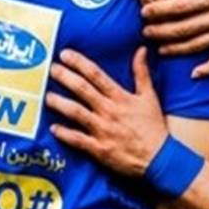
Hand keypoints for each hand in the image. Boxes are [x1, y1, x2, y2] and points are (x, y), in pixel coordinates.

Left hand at [46, 47, 168, 176]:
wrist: (160, 159)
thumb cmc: (154, 127)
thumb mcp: (150, 97)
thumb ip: (142, 72)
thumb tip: (140, 50)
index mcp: (120, 97)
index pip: (96, 75)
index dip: (79, 63)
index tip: (65, 54)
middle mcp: (109, 111)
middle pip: (82, 90)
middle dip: (65, 77)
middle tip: (51, 68)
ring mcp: (103, 130)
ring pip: (76, 113)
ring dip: (60, 103)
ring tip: (47, 96)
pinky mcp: (99, 149)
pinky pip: (78, 140)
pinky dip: (65, 134)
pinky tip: (53, 127)